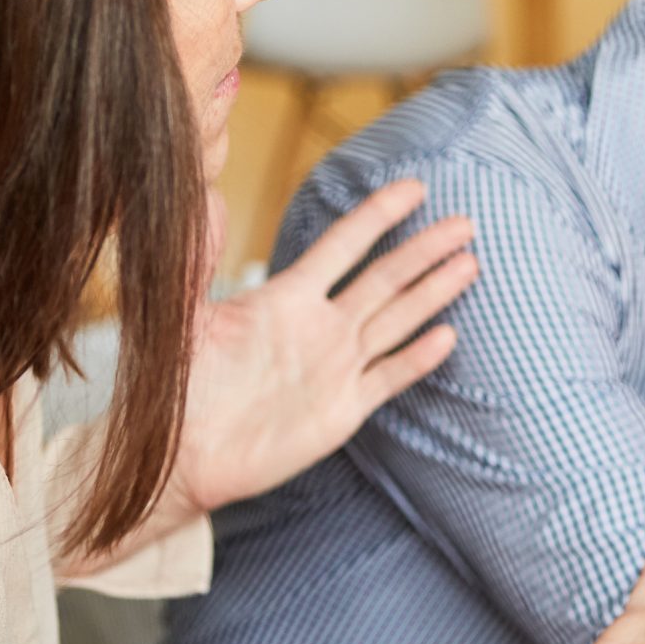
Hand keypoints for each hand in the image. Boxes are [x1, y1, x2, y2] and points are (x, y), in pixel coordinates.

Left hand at [172, 180, 476, 512]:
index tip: (414, 187)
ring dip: (433, 293)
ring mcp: (336, 367)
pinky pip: (388, 377)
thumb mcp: (183, 319)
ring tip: (470, 264)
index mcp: (286, 297)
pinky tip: (448, 337)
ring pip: (397, 319)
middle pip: (386, 278)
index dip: (378, 215)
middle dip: (425, 250)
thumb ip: (196, 262)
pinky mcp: (342, 409)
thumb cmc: (174, 386)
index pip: (344, 245)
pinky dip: (417, 358)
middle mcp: (320, 326)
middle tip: (465, 222)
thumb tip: (208, 201)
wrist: (178, 456)